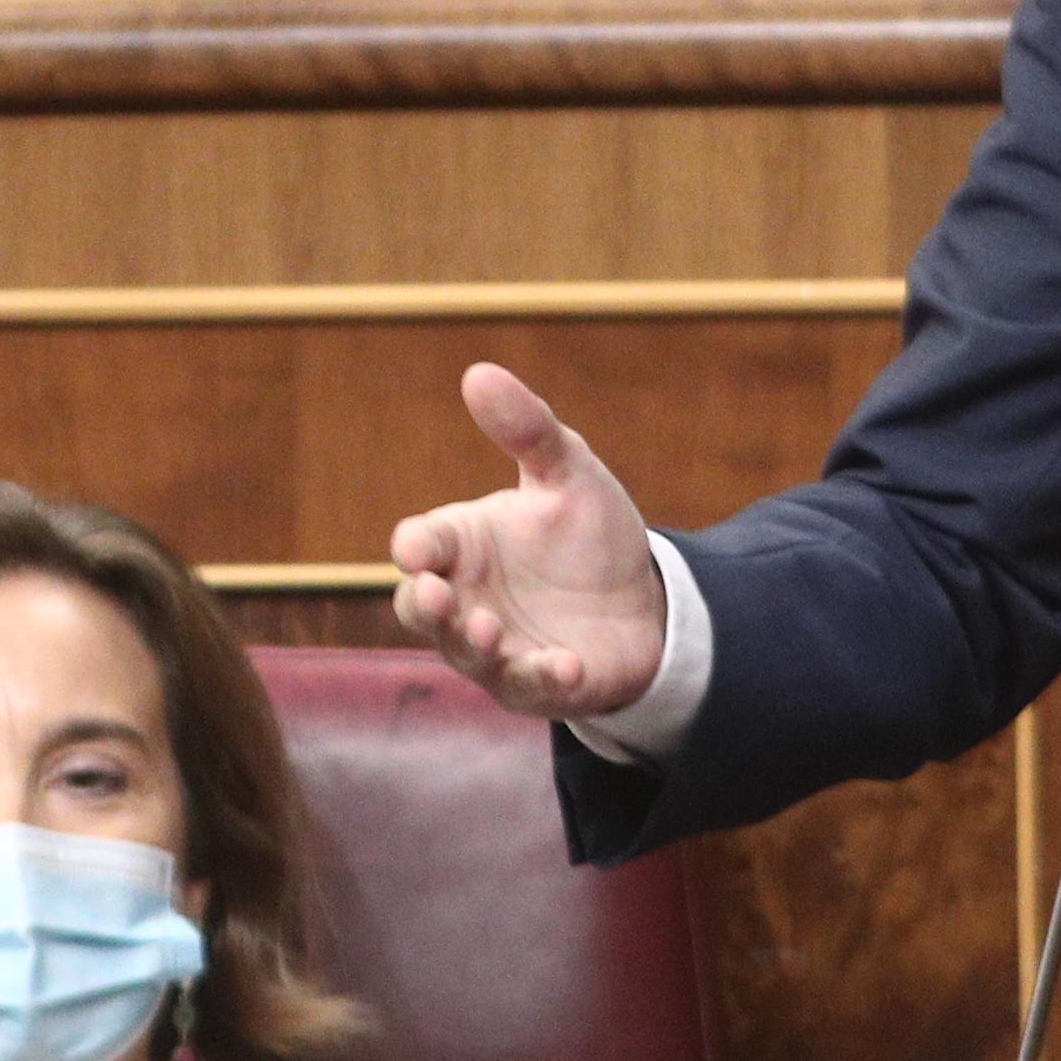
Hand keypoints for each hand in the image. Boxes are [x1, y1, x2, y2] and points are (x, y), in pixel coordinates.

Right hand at [389, 364, 668, 721]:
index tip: (418, 551)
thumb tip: (479, 372)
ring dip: (473, 644)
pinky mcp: (537, 684)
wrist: (645, 600)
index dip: (414, 549)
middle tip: (437, 596)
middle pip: (419, 609)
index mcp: (462, 544)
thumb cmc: (588, 535)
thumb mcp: (567, 472)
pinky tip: (566, 666)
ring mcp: (497, 648)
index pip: (419, 545)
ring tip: (490, 629)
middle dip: (423, 606)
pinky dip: (543, 678)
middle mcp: (467, 599)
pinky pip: (528, 687)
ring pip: (464, 654)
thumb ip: (527, 428)